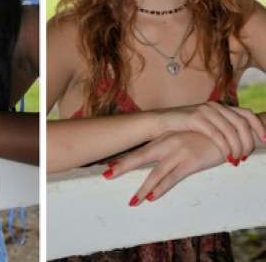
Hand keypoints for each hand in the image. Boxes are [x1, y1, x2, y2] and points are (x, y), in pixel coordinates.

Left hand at [104, 131, 226, 205]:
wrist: (226, 132)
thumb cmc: (203, 136)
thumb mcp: (182, 137)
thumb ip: (168, 145)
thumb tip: (155, 155)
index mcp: (163, 138)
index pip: (139, 150)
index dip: (124, 158)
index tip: (109, 165)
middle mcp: (167, 145)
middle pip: (139, 157)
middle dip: (122, 167)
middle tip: (107, 176)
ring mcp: (178, 154)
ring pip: (155, 174)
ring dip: (142, 189)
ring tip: (132, 201)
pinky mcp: (191, 163)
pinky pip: (172, 179)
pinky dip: (161, 189)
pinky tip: (152, 197)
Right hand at [154, 102, 265, 163]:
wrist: (157, 123)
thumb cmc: (180, 128)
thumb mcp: (203, 125)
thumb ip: (219, 128)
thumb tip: (238, 141)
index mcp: (218, 107)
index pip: (246, 114)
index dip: (258, 126)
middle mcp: (214, 106)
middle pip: (242, 122)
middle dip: (249, 141)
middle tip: (247, 156)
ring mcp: (204, 111)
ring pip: (231, 130)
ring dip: (237, 147)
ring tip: (237, 160)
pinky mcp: (195, 119)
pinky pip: (217, 134)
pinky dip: (225, 147)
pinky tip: (227, 157)